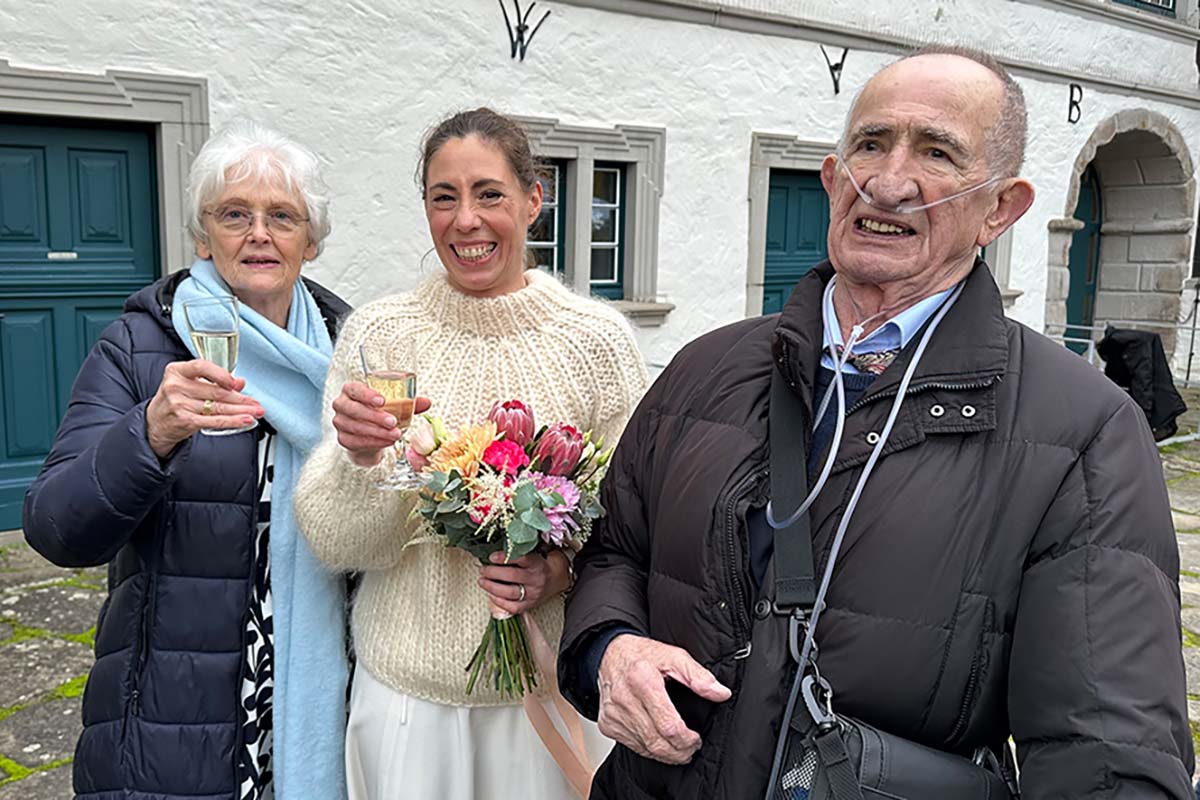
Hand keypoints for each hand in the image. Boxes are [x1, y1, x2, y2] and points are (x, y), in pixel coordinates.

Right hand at [146, 360, 263, 457]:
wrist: (155, 422)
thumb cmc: (175, 399)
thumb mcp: (190, 384)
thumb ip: (214, 380)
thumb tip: (240, 382)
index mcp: (177, 371)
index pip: (201, 366)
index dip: (220, 374)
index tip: (235, 382)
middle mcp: (176, 386)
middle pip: (216, 391)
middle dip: (241, 398)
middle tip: (256, 402)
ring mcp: (179, 404)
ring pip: (218, 407)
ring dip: (241, 410)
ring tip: (256, 411)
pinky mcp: (185, 420)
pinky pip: (215, 421)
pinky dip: (233, 421)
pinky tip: (245, 420)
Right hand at [330, 381, 430, 466]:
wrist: (370, 436)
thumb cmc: (380, 413)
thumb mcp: (393, 405)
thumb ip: (408, 402)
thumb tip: (427, 402)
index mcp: (351, 391)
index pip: (354, 389)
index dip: (366, 395)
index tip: (382, 400)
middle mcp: (341, 405)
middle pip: (353, 409)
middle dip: (374, 416)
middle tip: (393, 422)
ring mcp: (340, 423)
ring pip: (355, 427)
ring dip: (377, 432)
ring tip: (395, 434)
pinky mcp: (343, 440)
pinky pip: (357, 442)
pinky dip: (374, 442)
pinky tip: (387, 442)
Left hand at [478, 550, 569, 614]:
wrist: (555, 579)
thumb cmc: (538, 565)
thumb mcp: (532, 555)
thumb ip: (517, 554)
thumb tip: (493, 554)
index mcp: (537, 564)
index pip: (521, 559)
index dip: (504, 558)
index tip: (492, 557)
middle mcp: (536, 579)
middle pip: (512, 576)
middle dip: (493, 573)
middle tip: (482, 570)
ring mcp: (533, 594)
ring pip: (510, 592)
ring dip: (492, 587)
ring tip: (482, 581)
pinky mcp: (529, 605)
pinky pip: (512, 607)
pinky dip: (499, 601)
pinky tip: (491, 594)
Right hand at [597, 634, 731, 764]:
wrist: (608, 655)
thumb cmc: (642, 655)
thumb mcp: (674, 656)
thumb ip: (699, 676)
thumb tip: (721, 693)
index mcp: (642, 680)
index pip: (668, 725)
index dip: (687, 739)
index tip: (697, 739)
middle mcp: (625, 699)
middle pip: (657, 741)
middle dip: (679, 751)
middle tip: (692, 748)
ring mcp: (614, 714)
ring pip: (646, 748)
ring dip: (666, 754)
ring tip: (680, 748)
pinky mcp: (607, 724)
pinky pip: (633, 746)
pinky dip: (650, 749)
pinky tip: (660, 743)